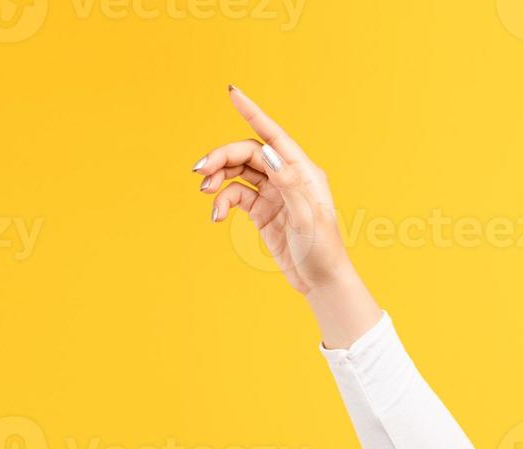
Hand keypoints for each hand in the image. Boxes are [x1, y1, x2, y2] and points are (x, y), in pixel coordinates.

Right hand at [193, 86, 351, 296]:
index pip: (273, 135)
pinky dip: (223, 201)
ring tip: (205, 191)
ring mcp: (273, 193)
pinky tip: (216, 216)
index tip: (231, 92)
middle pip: (248, 153)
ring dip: (218, 178)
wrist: (322, 282)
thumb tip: (269, 154)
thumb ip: (288, 184)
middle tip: (199, 171)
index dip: (252, 112)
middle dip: (222, 157)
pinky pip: (236, 196)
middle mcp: (287, 177)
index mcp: (303, 171)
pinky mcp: (262, 211)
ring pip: (239, 173)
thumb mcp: (307, 218)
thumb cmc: (323, 250)